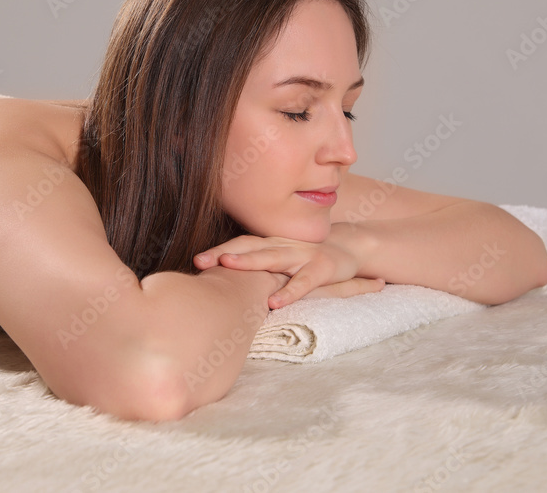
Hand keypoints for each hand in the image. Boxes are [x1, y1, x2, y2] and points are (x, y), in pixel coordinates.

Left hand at [193, 229, 383, 309]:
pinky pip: (303, 282)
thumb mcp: (281, 260)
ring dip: (249, 261)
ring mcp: (302, 255)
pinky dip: (288, 291)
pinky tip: (274, 303)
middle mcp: (282, 246)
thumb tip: (225, 284)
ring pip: (272, 257)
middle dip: (223, 252)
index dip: (218, 250)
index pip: (240, 244)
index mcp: (270, 244)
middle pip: (249, 247)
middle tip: (200, 261)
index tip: (196, 261)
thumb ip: (259, 266)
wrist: (351, 248)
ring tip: (228, 265)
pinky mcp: (322, 269)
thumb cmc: (307, 259)